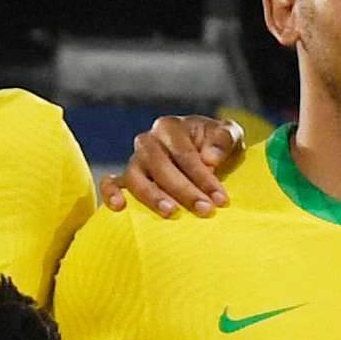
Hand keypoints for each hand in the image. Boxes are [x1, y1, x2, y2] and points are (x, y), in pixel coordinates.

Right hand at [108, 116, 241, 216]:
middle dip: (185, 191)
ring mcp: (135, 161)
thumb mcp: (229, 135)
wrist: (203, 152)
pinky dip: (111, 193)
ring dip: (153, 196)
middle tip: (205, 210)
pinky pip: (111, 183)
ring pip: (135, 177)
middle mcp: (148, 141)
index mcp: (170, 127)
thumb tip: (209, 159)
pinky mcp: (125, 178)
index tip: (220, 199)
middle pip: (161, 167)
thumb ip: (224, 140)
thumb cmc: (216, 145)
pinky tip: (120, 207)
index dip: (204, 177)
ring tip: (171, 212)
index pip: (185, 154)